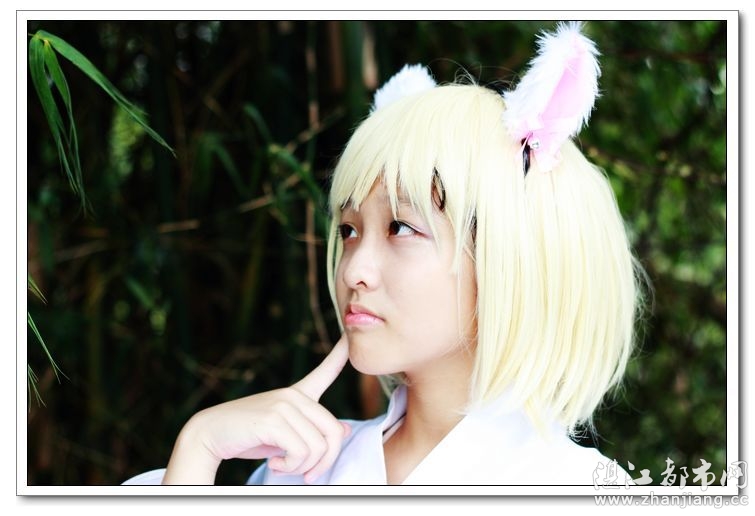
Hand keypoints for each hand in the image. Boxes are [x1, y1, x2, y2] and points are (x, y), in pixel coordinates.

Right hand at [162, 335, 350, 484]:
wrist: (209, 435)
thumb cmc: (248, 437)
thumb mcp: (285, 434)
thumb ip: (312, 430)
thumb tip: (344, 429)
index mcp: (297, 394)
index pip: (326, 371)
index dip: (340, 354)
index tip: (349, 336)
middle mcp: (294, 396)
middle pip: (334, 434)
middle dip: (324, 462)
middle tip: (308, 475)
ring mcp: (284, 405)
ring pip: (318, 448)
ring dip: (303, 468)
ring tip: (284, 466)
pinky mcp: (273, 420)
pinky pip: (301, 453)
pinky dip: (290, 467)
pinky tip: (274, 462)